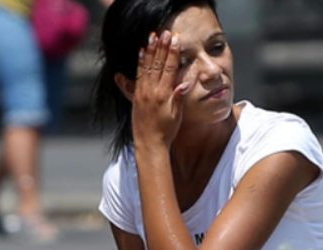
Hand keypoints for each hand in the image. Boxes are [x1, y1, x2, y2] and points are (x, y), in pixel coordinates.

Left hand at [132, 31, 193, 148]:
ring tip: (151, 37)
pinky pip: (138, 75)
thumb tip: (186, 82)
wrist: (149, 144)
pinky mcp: (136, 96)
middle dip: (161, 47)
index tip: (175, 40)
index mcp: (163, 95)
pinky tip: (140, 53)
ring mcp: (142, 93)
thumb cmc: (166, 131)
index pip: (168, 68)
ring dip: (149, 50)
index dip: (172, 53)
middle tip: (164, 33)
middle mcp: (151, 91)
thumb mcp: (177, 115)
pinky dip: (140, 62)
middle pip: (156, 64)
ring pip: (145, 67)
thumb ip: (180, 97)